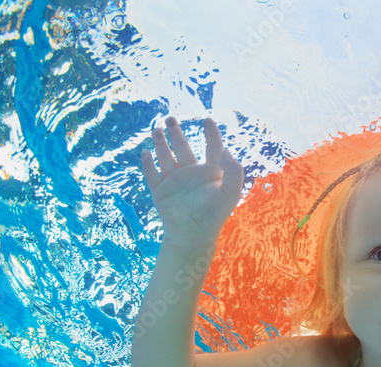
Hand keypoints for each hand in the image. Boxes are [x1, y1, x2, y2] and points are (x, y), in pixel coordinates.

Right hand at [141, 116, 243, 247]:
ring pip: (166, 157)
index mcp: (210, 172)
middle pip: (183, 147)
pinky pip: (152, 175)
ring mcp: (175, 181)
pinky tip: (146, 153)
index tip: (207, 119)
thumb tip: (226, 149)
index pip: (212, 147)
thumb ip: (233, 171)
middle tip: (170, 119)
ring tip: (157, 130)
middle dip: (176, 133)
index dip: (211, 133)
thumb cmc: (215, 214)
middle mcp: (192, 173)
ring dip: (160, 144)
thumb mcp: (231, 192)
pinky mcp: (160, 191)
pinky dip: (148, 164)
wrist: (193, 234)